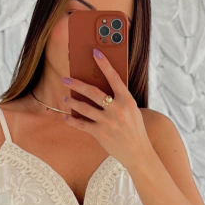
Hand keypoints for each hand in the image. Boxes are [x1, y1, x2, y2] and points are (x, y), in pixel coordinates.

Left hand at [61, 49, 153, 173]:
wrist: (139, 152)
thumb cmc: (134, 129)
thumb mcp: (132, 110)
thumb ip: (119, 99)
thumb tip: (101, 87)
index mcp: (127, 100)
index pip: (114, 77)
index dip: (104, 64)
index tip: (95, 52)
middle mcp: (117, 109)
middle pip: (93, 92)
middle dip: (76, 84)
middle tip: (66, 79)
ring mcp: (108, 122)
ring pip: (84, 108)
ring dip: (72, 102)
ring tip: (65, 97)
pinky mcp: (101, 134)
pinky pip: (82, 125)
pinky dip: (72, 121)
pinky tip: (67, 117)